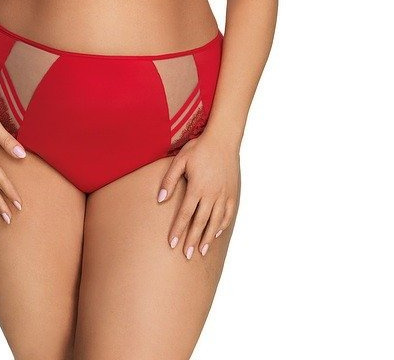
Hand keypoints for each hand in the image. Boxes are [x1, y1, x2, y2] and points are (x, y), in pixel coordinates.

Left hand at [156, 133, 239, 258]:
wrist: (223, 139)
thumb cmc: (199, 148)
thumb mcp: (180, 160)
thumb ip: (169, 180)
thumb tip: (160, 199)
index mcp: (197, 187)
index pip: (185, 214)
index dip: (178, 230)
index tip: (172, 244)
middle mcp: (211, 194)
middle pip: (200, 222)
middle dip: (192, 240)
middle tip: (186, 255)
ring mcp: (224, 194)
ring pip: (215, 221)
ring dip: (208, 237)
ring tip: (201, 251)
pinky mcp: (233, 192)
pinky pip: (228, 213)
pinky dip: (222, 225)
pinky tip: (217, 233)